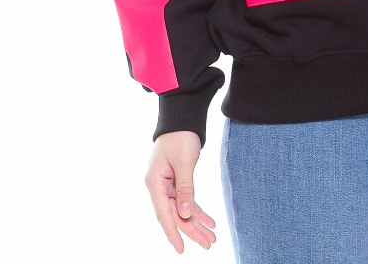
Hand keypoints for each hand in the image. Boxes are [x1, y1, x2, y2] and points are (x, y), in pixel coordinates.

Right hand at [145, 130, 217, 252]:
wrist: (182, 118)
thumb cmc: (180, 136)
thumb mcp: (185, 162)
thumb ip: (185, 188)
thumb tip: (186, 214)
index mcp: (155, 183)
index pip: (164, 214)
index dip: (173, 233)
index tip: (181, 249)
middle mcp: (159, 187)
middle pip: (175, 214)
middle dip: (192, 231)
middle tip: (209, 244)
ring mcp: (167, 185)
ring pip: (182, 210)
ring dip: (197, 223)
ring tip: (212, 237)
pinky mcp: (176, 181)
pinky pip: (187, 200)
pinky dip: (198, 210)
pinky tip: (209, 221)